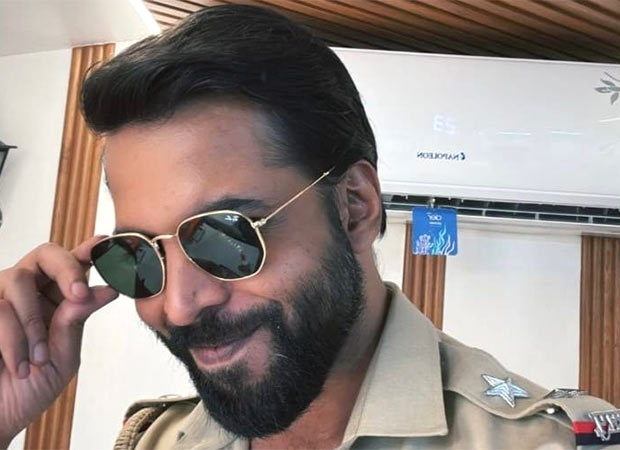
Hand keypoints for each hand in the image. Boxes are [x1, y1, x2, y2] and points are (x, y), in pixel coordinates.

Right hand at [0, 236, 117, 445]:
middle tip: (77, 294)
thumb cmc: (29, 389)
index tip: (105, 244)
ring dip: (32, 323)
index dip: (89, 249)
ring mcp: (0, 296)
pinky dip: (13, 340)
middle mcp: (29, 290)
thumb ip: (77, 320)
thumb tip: (107, 290)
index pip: (74, 263)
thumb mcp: (63, 357)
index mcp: (57, 298)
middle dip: (66, 269)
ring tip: (38, 359)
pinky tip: (20, 366)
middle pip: (46, 253)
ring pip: (19, 281)